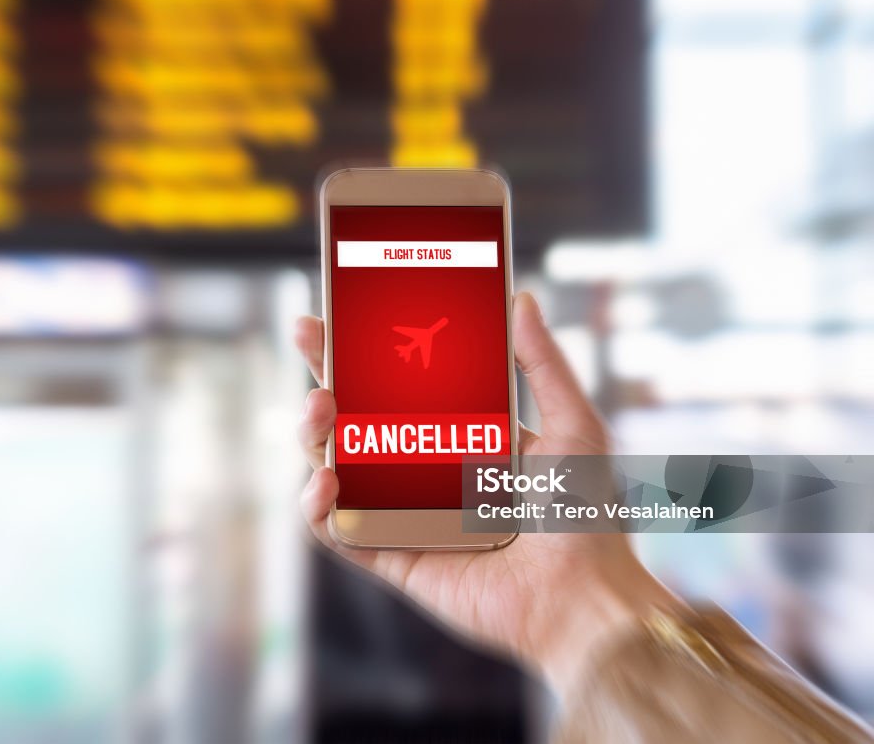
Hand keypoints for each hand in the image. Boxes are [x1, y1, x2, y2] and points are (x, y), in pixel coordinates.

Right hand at [295, 292, 682, 697]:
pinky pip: (337, 531)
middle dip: (324, 379)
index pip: (398, 387)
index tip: (333, 317)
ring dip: (314, 435)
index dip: (360, 353)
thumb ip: (544, 364)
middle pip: (356, 420)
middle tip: (311, 344)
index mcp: (460, 436)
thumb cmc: (586, 515)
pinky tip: (325, 482)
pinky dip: (316, 506)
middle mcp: (424, 472)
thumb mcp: (573, 425)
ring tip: (320, 411)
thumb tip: (520, 299)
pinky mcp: (392, 558)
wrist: (583, 599)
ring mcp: (404, 515)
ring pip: (335, 468)